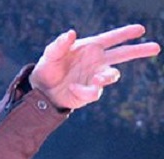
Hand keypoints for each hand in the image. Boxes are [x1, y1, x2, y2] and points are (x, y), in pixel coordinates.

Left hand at [30, 25, 159, 109]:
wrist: (41, 91)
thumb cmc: (48, 68)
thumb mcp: (50, 54)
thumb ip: (59, 44)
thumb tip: (70, 33)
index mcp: (91, 47)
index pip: (113, 38)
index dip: (126, 33)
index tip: (141, 29)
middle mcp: (96, 61)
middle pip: (122, 54)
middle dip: (139, 50)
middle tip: (156, 48)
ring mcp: (94, 77)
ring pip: (111, 75)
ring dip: (108, 76)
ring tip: (99, 78)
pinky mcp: (89, 93)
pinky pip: (94, 92)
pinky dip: (84, 90)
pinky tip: (73, 88)